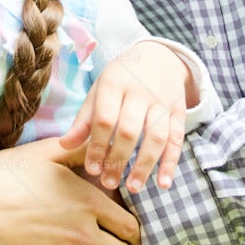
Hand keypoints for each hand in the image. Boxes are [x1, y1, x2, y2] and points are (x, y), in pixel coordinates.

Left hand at [63, 40, 189, 192]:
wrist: (159, 56)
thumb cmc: (122, 79)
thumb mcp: (99, 90)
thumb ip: (84, 119)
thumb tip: (64, 145)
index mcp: (115, 84)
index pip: (105, 119)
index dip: (98, 146)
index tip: (92, 169)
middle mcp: (140, 92)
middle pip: (130, 130)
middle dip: (118, 159)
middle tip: (108, 183)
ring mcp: (162, 102)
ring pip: (156, 137)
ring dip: (145, 165)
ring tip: (133, 188)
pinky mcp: (179, 111)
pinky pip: (177, 139)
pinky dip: (171, 163)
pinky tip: (163, 184)